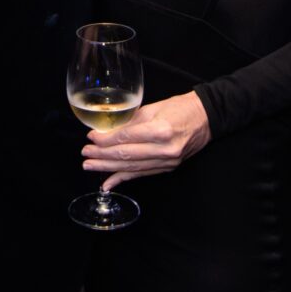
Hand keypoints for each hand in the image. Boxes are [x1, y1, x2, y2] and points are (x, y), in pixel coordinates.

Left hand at [82, 91, 211, 190]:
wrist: (205, 119)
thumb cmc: (179, 108)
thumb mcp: (153, 108)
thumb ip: (131, 121)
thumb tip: (108, 131)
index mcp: (160, 130)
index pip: (126, 138)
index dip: (106, 139)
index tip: (91, 137)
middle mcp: (164, 150)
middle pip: (126, 155)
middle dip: (102, 155)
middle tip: (85, 153)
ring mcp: (166, 162)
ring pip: (131, 168)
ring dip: (108, 168)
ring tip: (89, 166)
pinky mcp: (167, 169)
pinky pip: (141, 175)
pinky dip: (122, 179)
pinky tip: (107, 184)